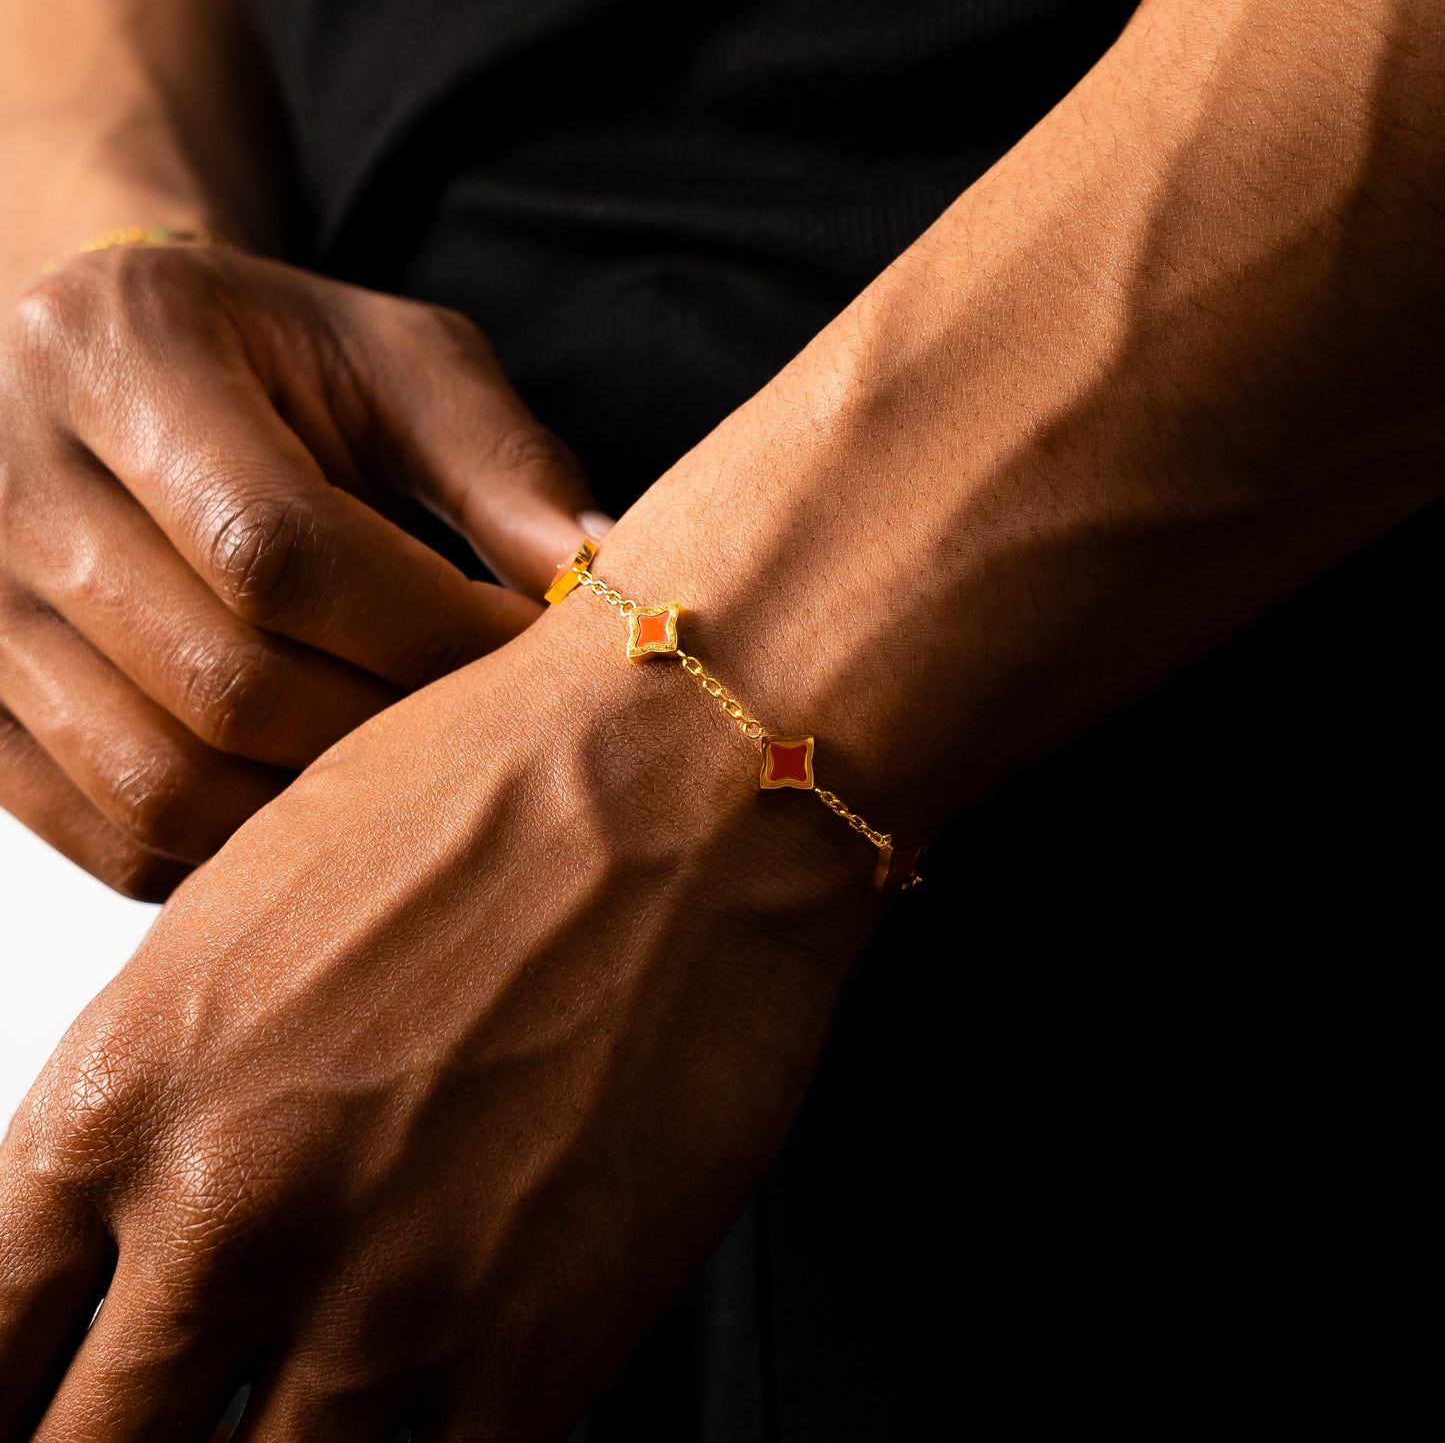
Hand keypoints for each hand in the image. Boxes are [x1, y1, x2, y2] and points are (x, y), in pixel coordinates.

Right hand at [0, 242, 602, 896]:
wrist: (119, 377)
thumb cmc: (280, 363)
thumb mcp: (402, 365)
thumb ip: (504, 467)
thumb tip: (604, 585)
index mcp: (119, 357)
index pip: (277, 545)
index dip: (431, 627)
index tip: (533, 655)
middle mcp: (8, 487)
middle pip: (226, 683)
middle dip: (394, 727)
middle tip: (487, 724)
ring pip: (166, 785)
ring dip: (324, 807)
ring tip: (413, 764)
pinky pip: (116, 840)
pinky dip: (239, 852)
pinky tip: (319, 802)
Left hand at [0, 581, 876, 1440]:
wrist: (692, 774)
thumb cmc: (492, 797)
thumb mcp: (248, 918)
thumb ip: (168, 1106)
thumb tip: (145, 1235)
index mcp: (124, 1097)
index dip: (12, 1400)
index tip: (60, 1397)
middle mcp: (230, 1215)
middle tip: (177, 1414)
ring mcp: (387, 1301)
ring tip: (311, 1413)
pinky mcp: (540, 1345)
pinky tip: (432, 1405)